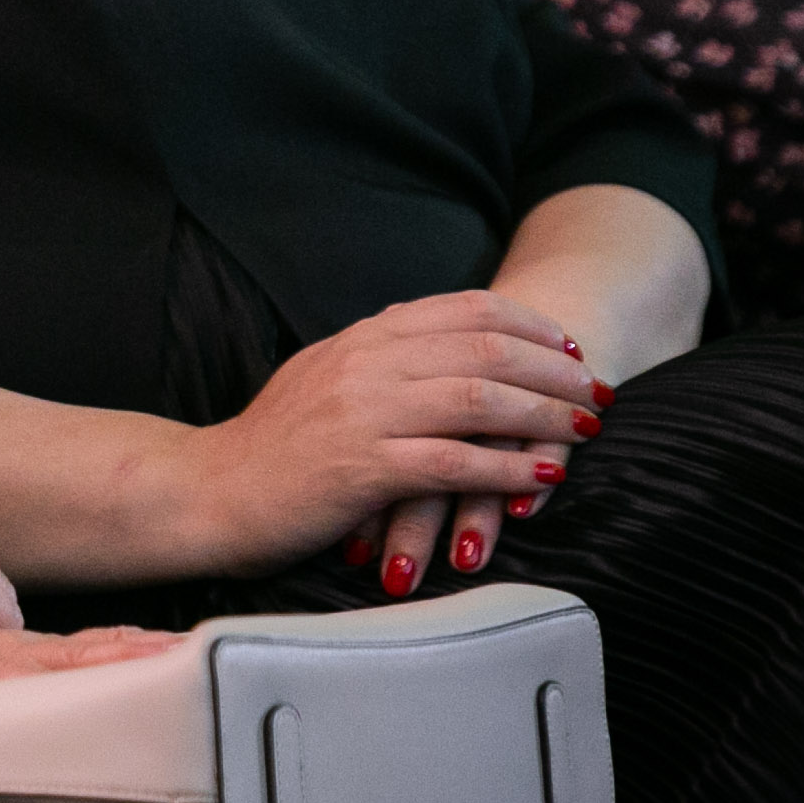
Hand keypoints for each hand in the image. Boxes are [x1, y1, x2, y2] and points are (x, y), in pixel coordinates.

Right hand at [184, 292, 604, 581]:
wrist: (207, 492)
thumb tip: (439, 352)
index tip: (568, 348)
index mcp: (362, 338)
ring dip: (546, 415)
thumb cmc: (270, 449)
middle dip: (555, 369)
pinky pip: (453, 462)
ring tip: (586, 430)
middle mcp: (367, 364)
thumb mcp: (325, 381)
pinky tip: (543, 479)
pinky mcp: (362, 468)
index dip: (530, 325)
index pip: (466, 310)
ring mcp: (364, 414)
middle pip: (486, 348)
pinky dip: (508, 469)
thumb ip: (379, 361)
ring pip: (479, 398)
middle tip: (596, 390)